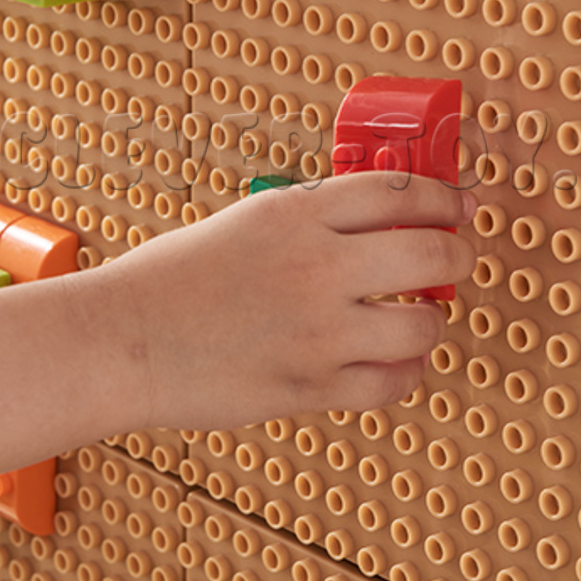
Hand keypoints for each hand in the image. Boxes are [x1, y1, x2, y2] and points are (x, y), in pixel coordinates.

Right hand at [101, 172, 476, 430]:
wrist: (123, 341)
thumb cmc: (171, 279)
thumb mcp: (247, 220)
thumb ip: (312, 218)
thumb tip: (380, 222)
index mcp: (297, 214)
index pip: (403, 192)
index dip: (444, 197)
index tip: (455, 205)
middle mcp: (317, 268)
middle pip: (434, 253)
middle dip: (458, 254)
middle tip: (455, 257)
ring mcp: (319, 333)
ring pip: (425, 325)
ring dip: (431, 320)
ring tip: (417, 317)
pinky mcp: (311, 387)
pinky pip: (393, 383)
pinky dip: (404, 371)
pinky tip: (392, 359)